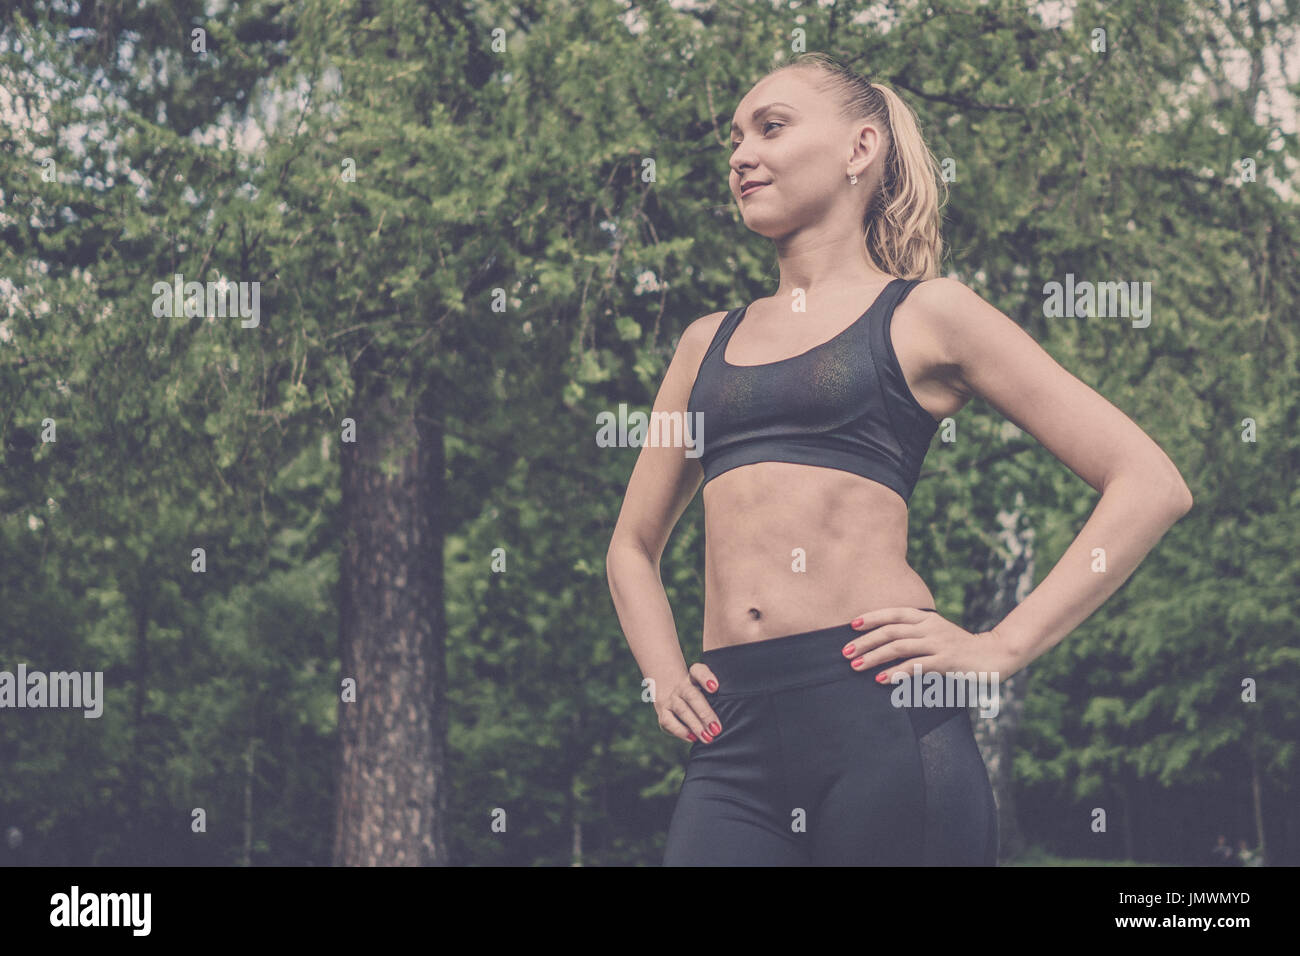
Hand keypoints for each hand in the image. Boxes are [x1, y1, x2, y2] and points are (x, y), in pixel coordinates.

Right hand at [655, 662, 723, 744]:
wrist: (669, 690)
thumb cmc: (697, 693)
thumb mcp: (704, 689)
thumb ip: (716, 697)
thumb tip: (729, 714)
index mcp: (693, 677)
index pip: (698, 671)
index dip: (706, 678)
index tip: (715, 688)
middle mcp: (681, 686)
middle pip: (691, 695)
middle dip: (705, 713)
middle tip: (716, 729)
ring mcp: (670, 698)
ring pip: (682, 710)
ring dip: (695, 725)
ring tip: (708, 738)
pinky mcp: (662, 711)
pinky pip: (669, 721)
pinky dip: (681, 731)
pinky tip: (693, 738)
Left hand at [839, 607, 1024, 683]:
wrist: (993, 655)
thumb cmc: (960, 647)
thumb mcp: (937, 634)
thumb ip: (915, 634)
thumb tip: (885, 641)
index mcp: (927, 618)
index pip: (894, 613)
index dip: (872, 617)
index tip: (851, 625)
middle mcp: (930, 628)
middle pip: (891, 631)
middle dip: (865, 641)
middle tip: (845, 652)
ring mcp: (938, 644)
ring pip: (899, 647)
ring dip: (874, 657)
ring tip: (856, 666)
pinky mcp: (946, 662)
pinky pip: (916, 666)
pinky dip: (897, 672)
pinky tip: (882, 679)